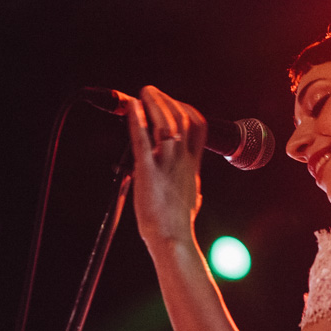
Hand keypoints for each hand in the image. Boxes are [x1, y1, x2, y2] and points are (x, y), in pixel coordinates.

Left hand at [124, 85, 206, 244]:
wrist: (173, 239)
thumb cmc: (178, 223)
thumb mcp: (192, 196)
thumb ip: (190, 184)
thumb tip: (193, 189)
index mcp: (192, 164)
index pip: (198, 126)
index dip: (186, 108)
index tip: (173, 103)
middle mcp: (182, 161)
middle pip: (180, 119)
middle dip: (166, 100)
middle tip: (150, 91)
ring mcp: (166, 166)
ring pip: (165, 124)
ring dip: (154, 104)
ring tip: (143, 92)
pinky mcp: (148, 173)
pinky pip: (143, 142)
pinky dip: (137, 121)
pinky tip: (132, 108)